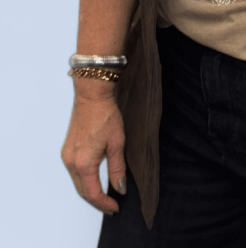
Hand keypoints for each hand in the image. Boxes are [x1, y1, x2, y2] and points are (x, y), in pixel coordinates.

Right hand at [61, 89, 126, 214]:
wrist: (92, 95)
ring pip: (77, 182)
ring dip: (90, 191)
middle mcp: (71, 162)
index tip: (116, 208)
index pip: (93, 193)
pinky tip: (95, 180)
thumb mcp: (117, 143)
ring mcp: (67, 155)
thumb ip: (118, 168)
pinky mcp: (67, 149)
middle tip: (111, 207)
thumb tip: (120, 189)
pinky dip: (84, 180)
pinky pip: (74, 172)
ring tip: (105, 196)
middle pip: (83, 191)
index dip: (105, 204)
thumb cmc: (106, 115)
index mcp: (84, 163)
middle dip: (97, 201)